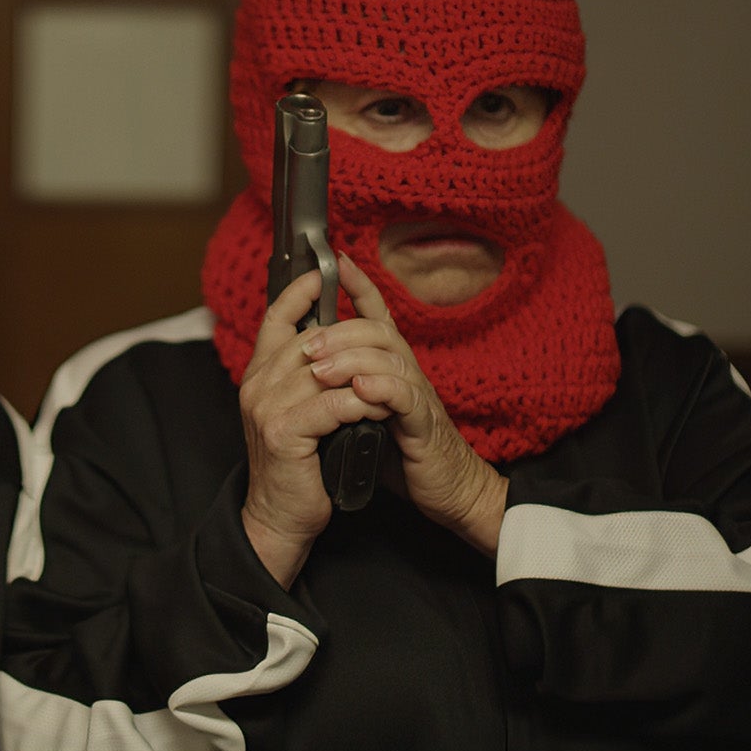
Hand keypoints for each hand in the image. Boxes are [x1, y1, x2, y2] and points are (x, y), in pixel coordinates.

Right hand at [238, 267, 391, 588]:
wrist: (280, 518)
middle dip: (349, 336)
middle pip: (306, 340)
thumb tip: (333, 343)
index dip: (298, 292)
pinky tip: (382, 408)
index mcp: (257, 376)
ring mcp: (266, 407)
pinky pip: (333, 403)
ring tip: (395, 379)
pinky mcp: (283, 432)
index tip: (322, 274)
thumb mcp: (298, 412)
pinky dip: (362, 403)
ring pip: (324, 370)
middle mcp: (256, 386)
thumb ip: (306, 377)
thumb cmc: (298, 466)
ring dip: (364, 373)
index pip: (273, 320)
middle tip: (385, 339)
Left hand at [302, 253, 507, 555]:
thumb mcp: (364, 411)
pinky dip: (382, 390)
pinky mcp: (424, 425)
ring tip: (320, 370)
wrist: (446, 490)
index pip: (376, 315)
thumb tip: (305, 370)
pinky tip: (360, 391)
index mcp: (391, 366)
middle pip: (376, 331)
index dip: (360, 285)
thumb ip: (343, 388)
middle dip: (338, 331)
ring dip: (350, 359)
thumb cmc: (401, 450)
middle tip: (306, 345)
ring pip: (388, 358)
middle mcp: (407, 372)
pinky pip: (406, 397)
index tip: (337, 260)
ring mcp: (418, 396)